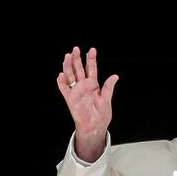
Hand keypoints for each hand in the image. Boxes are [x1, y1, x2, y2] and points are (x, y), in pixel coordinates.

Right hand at [56, 47, 117, 162]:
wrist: (96, 127)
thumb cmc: (101, 114)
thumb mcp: (107, 99)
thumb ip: (108, 87)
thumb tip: (115, 76)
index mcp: (93, 85)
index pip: (91, 69)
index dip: (91, 60)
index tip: (92, 50)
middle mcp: (83, 86)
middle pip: (78, 70)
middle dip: (77, 59)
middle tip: (76, 49)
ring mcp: (76, 92)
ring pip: (70, 76)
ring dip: (68, 67)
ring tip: (67, 57)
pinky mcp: (70, 100)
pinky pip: (64, 90)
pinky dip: (62, 83)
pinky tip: (61, 75)